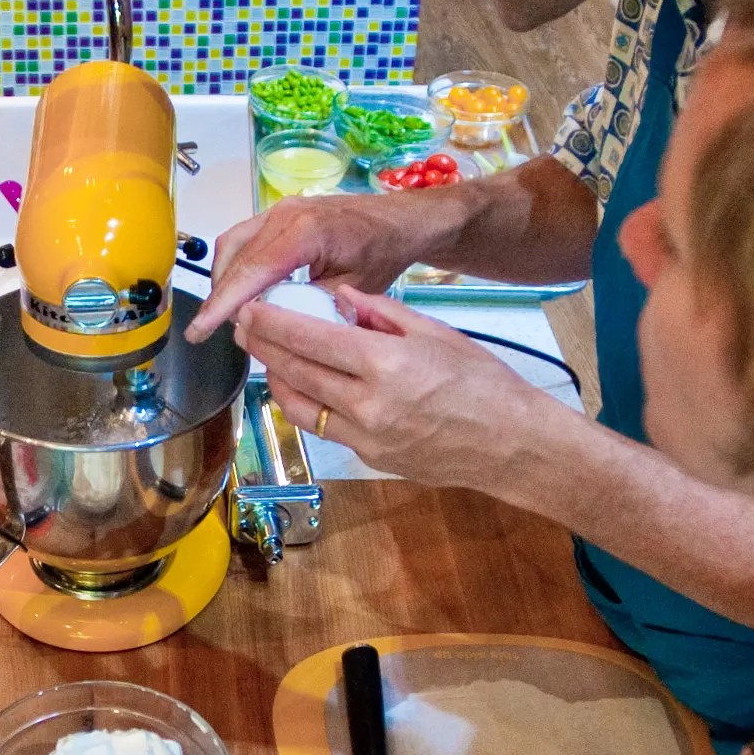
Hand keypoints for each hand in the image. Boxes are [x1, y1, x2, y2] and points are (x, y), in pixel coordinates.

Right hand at [186, 191, 456, 338]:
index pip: (252, 272)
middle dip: (219, 298)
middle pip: (234, 258)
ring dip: (224, 281)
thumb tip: (270, 328)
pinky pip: (245, 240)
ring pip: (232, 246)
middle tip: (209, 333)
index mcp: (305, 232)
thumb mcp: (349, 290)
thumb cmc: (382, 254)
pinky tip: (240, 294)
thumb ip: (308, 307)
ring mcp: (278, 210)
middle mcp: (284, 214)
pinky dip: (236, 267)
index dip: (222, 304)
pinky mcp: (277, 213)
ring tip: (224, 317)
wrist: (398, 220)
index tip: (199, 331)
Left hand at [235, 282, 555, 491]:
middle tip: (243, 327)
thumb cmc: (482, 382)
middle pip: (294, 371)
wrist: (510, 444)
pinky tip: (301, 386)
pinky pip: (321, 428)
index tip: (248, 308)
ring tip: (266, 355)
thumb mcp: (434, 332)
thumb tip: (337, 297)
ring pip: (297, 406)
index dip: (270, 322)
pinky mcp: (367, 457)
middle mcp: (368, 403)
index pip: (309, 338)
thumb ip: (379, 313)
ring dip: (276, 379)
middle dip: (262, 347)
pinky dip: (304, 404)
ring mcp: (365, 436)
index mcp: (385, 363)